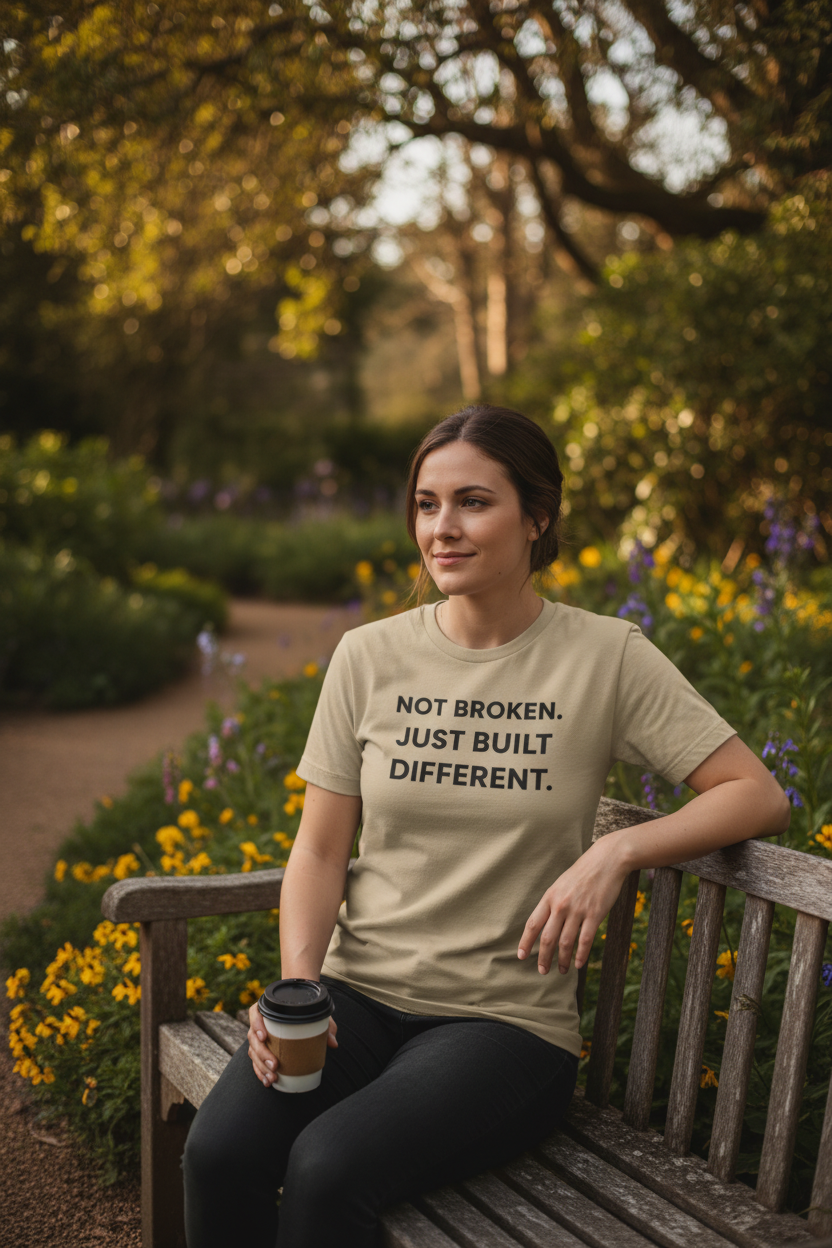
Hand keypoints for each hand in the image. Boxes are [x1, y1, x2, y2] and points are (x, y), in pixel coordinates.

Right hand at [247, 1005, 337, 1086]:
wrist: (302, 1014)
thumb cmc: (307, 1014)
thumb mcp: (316, 1015)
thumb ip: (326, 1026)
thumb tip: (333, 1043)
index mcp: (268, 1009)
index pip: (255, 1013)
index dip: (256, 1024)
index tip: (264, 1036)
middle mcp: (260, 1024)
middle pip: (253, 1038)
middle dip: (262, 1054)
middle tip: (275, 1065)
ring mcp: (258, 1038)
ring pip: (253, 1052)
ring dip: (261, 1067)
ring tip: (273, 1078)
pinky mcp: (260, 1051)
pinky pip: (256, 1062)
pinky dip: (261, 1073)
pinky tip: (268, 1081)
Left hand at [517, 837, 629, 975]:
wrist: (607, 860)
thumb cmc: (583, 873)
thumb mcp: (561, 884)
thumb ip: (553, 903)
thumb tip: (545, 923)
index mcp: (550, 897)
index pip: (532, 924)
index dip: (525, 942)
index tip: (521, 956)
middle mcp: (561, 905)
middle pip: (547, 938)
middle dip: (543, 957)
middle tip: (542, 971)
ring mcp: (578, 910)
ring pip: (565, 942)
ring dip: (562, 960)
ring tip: (562, 971)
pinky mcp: (595, 914)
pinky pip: (585, 940)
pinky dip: (580, 955)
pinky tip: (578, 964)